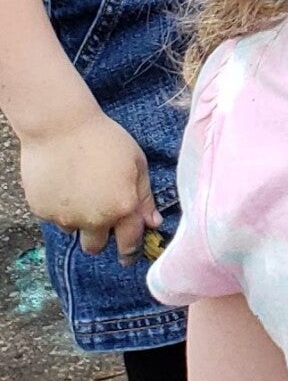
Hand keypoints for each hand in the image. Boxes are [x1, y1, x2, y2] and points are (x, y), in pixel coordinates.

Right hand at [19, 105, 157, 261]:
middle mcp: (95, 219)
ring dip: (77, 220)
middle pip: (95, 247)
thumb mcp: (136, 162)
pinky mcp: (43, 210)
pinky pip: (53, 217)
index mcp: (122, 208)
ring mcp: (66, 216)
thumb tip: (153, 223)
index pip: (129, 243)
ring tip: (78, 192)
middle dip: (99, 239)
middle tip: (98, 221)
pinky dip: (58, 206)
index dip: (128, 251)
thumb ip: (144, 196)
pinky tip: (62, 183)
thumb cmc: (104, 138)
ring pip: (73, 231)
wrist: (59, 126)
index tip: (126, 255)